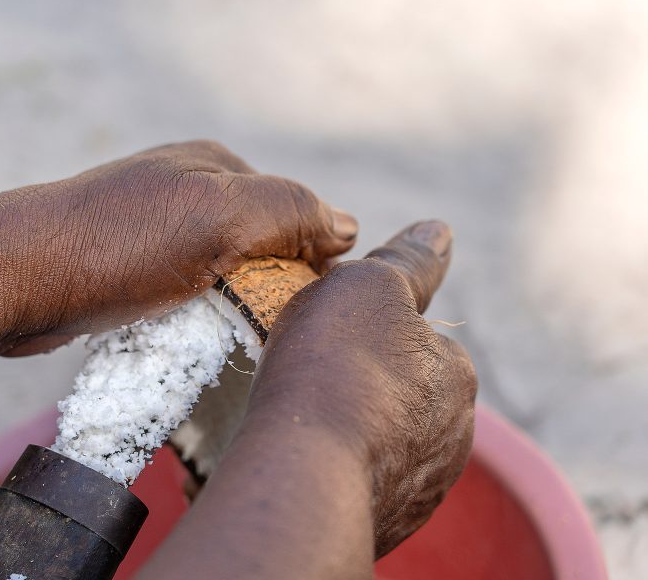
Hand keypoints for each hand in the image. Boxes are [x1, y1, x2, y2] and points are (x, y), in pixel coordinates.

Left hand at [0, 140, 356, 351]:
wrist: (13, 279)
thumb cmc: (115, 245)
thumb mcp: (217, 215)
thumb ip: (288, 211)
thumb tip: (346, 227)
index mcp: (214, 165)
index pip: (294, 210)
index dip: (310, 257)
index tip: (305, 303)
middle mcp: (184, 188)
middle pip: (258, 243)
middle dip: (268, 283)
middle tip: (264, 326)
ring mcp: (152, 228)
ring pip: (220, 271)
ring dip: (231, 304)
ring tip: (224, 335)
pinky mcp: (126, 267)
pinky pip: (183, 292)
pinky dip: (194, 315)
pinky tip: (186, 333)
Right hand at [250, 220, 476, 557]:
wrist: (304, 472)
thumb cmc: (332, 366)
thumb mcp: (368, 287)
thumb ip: (408, 262)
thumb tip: (441, 230)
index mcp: (455, 375)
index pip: (415, 343)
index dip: (365, 334)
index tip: (325, 340)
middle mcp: (455, 435)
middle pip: (401, 395)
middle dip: (365, 387)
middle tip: (310, 381)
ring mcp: (423, 487)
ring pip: (384, 444)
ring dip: (354, 433)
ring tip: (302, 426)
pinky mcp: (390, 526)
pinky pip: (364, 486)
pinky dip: (341, 473)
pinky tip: (307, 463)